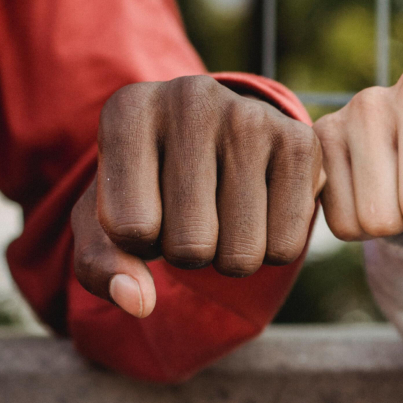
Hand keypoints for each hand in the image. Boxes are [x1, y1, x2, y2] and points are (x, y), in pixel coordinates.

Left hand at [71, 75, 323, 317]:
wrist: (214, 139)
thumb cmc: (150, 187)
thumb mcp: (104, 224)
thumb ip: (101, 267)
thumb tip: (140, 303)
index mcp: (128, 111)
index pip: (130, 228)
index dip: (137, 241)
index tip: (147, 206)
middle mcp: (190, 99)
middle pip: (190, 246)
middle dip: (186, 253)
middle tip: (190, 214)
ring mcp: (252, 116)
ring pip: (241, 254)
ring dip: (229, 256)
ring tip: (222, 210)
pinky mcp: (301, 141)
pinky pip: (286, 247)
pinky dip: (269, 249)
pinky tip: (260, 208)